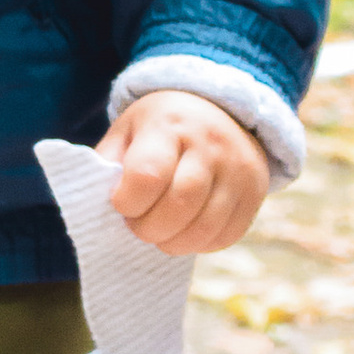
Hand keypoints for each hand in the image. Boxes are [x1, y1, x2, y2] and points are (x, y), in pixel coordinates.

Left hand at [100, 89, 266, 254]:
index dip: (127, 202)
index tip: (121, 203)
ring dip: (173, 243)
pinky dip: (200, 245)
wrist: (218, 109)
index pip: (147, 175)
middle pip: (180, 205)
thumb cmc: (160, 128)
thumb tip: (98, 204)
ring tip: (160, 233)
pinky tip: (185, 232)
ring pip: (205, 227)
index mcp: (169, 125)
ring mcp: (238, 168)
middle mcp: (210, 144)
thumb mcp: (127, 130)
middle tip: (138, 225)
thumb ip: (108, 164)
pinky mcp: (255, 191)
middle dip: (149, 228)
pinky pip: (227, 235)